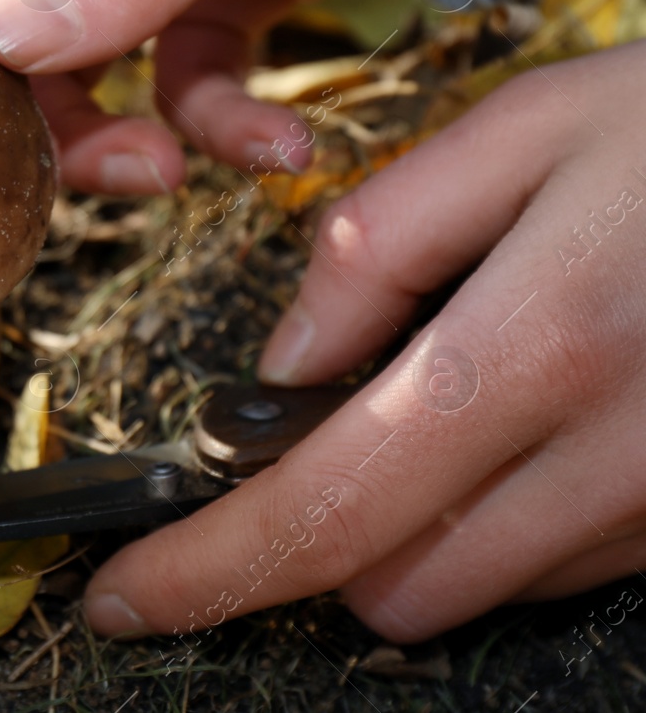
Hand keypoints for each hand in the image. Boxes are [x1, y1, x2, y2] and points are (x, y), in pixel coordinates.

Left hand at [85, 43, 645, 642]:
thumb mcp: (524, 129)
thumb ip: (379, 245)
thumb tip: (284, 367)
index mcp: (532, 347)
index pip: (325, 509)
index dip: (205, 570)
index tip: (126, 595)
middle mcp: (609, 455)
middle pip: (389, 581)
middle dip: (314, 535)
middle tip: (304, 438)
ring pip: (474, 589)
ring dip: (415, 526)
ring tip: (452, 391)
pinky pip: (566, 567)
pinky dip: (509, 520)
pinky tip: (535, 412)